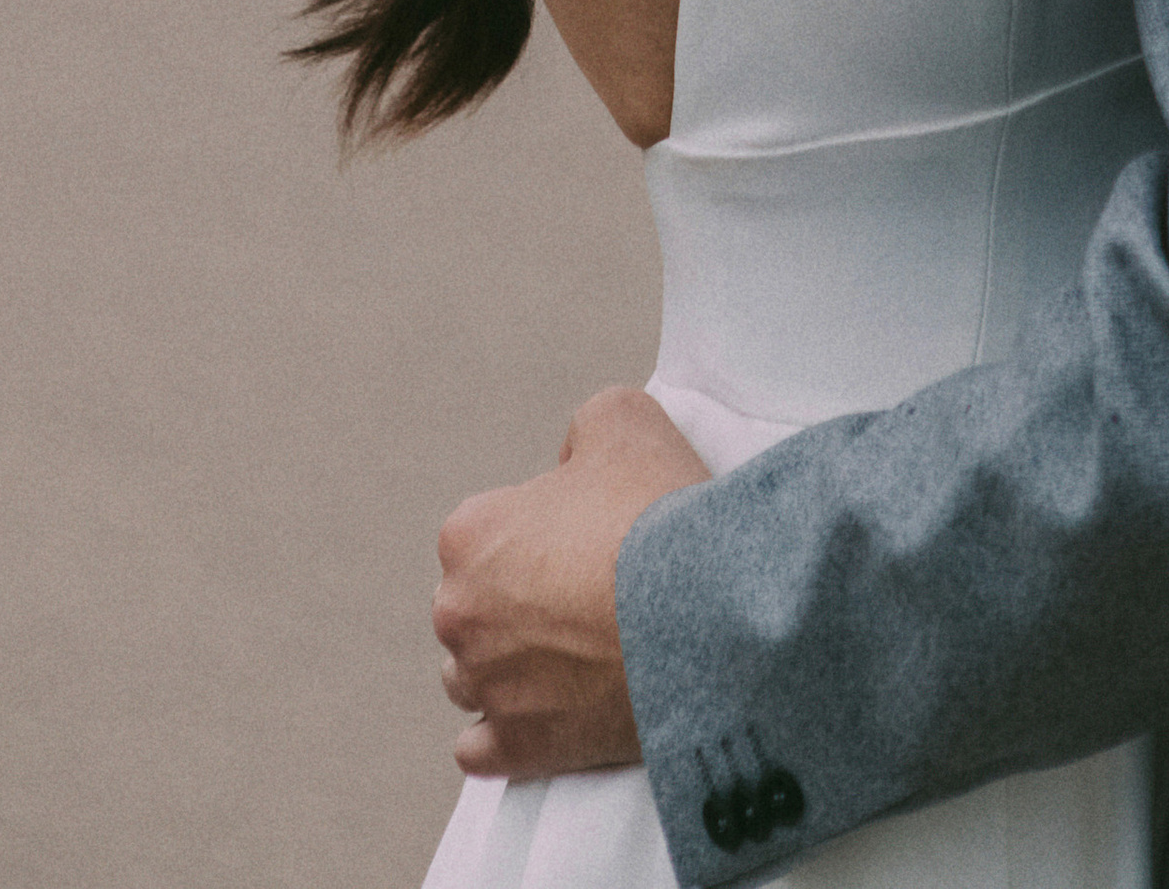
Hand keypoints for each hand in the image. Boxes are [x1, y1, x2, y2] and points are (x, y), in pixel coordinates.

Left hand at [434, 388, 709, 783]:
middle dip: (515, 603)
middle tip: (584, 596)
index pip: (482, 532)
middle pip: (473, 607)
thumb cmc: (661, 518)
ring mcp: (486, 687)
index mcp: (470, 534)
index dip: (536, 532)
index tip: (581, 540)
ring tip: (576, 655)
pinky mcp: (518, 748)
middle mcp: (459, 613)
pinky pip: (481, 751)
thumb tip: (573, 461)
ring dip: (509, 668)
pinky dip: (506, 736)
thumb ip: (581, 429)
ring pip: (473, 677)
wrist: (709, 616)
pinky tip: (544, 713)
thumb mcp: (623, 419)